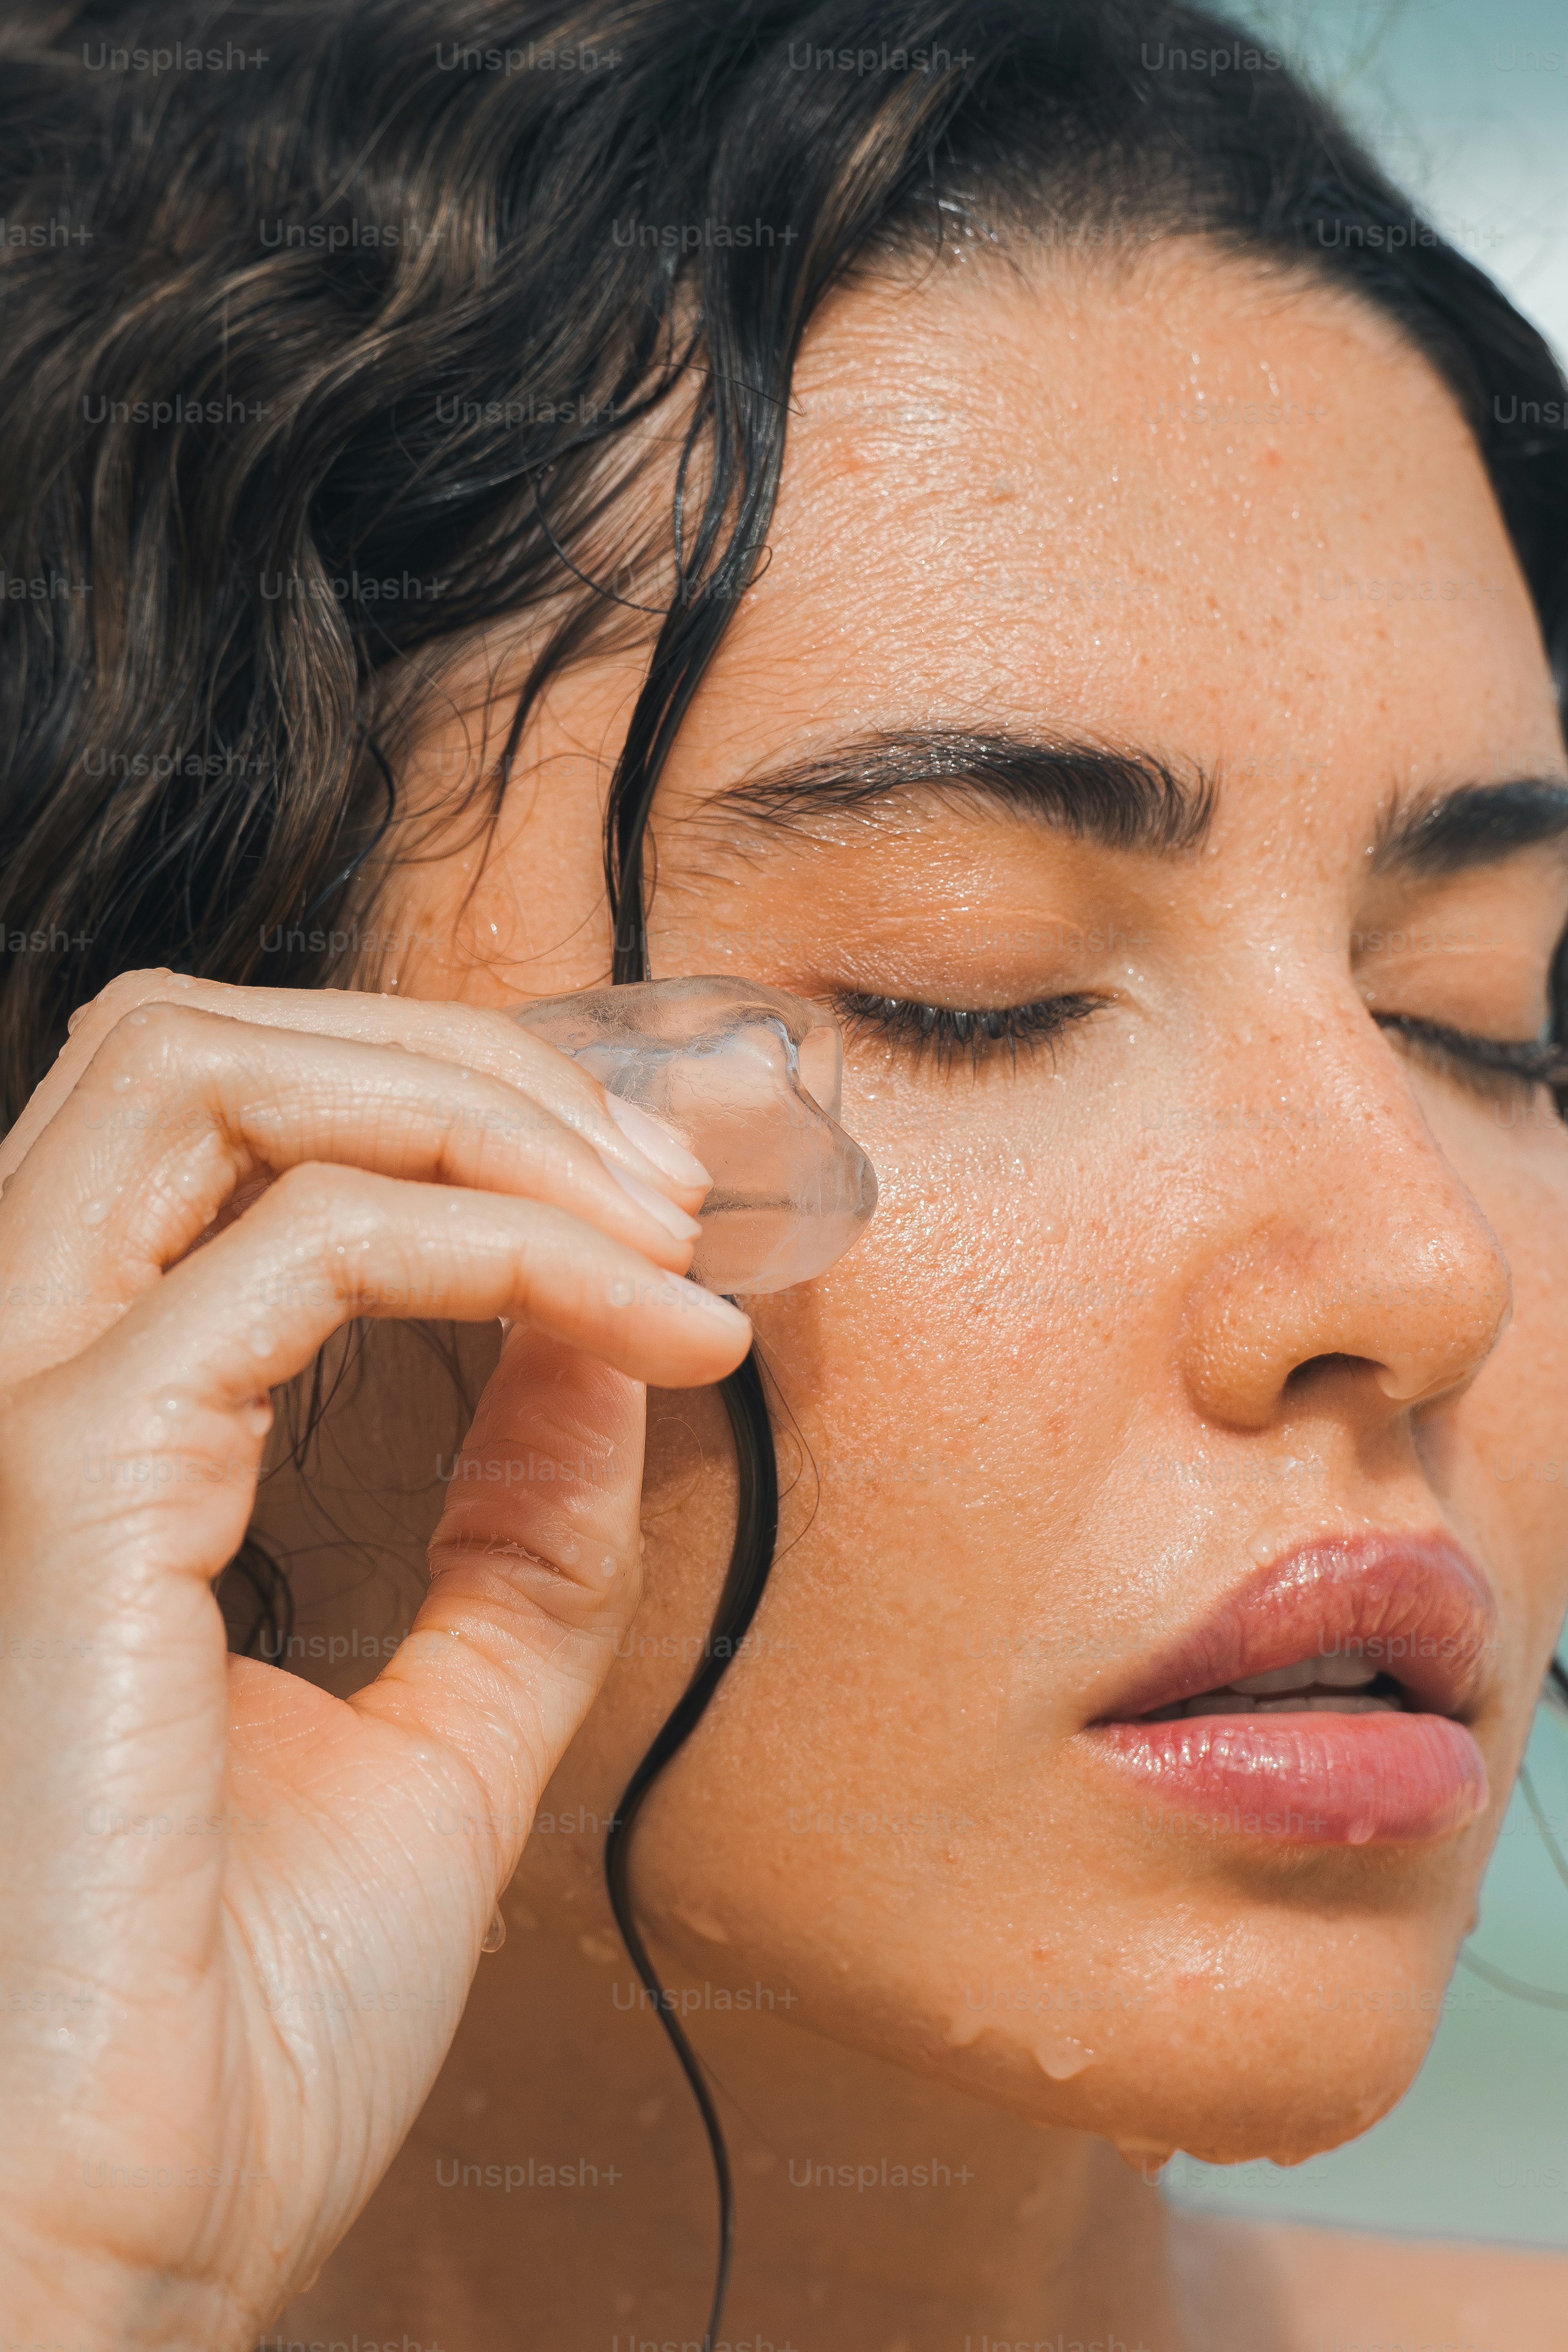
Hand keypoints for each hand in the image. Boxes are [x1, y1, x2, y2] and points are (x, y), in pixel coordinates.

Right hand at [0, 970, 751, 2347]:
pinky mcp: (61, 1476)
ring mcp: (18, 1411)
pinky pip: (309, 1249)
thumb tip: (607, 1342)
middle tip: (665, 1177)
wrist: (132, 2237)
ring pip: (218, 1073)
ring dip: (480, 1111)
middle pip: (203, 1044)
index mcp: (86, 1429)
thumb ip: (519, 1526)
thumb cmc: (238, 2020)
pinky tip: (651, 1324)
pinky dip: (513, 1250)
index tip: (657, 1202)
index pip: (228, 1131)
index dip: (453, 1107)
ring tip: (663, 1224)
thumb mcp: (447, 1718)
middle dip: (462, 1063)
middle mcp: (18, 1376)